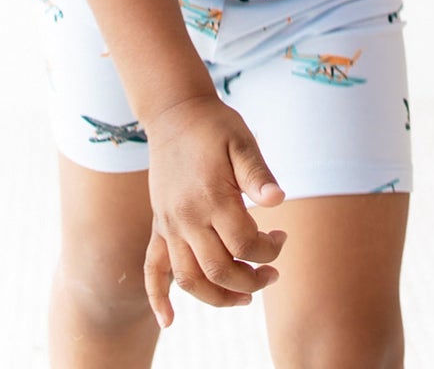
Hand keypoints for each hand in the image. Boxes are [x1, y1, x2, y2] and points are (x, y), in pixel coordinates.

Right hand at [141, 92, 286, 327]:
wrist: (174, 113)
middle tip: (272, 274)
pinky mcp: (159, 225)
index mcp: (211, 197)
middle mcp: (186, 218)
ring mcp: (169, 225)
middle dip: (251, 280)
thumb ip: (258, 173)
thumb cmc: (214, 126)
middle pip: (219, 270)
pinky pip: (152, 269)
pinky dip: (158, 298)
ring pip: (189, 280)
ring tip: (245, 296)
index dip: (269, 251)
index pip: (244, 245)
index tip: (282, 237)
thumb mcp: (242, 141)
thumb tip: (278, 199)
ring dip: (218, 297)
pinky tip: (168, 321)